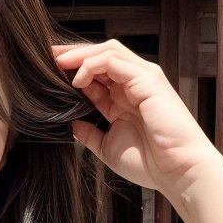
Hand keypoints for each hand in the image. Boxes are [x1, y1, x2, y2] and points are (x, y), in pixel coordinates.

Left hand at [51, 39, 222, 202]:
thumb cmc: (149, 162)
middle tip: (46, 57)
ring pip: (108, 51)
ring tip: (58, 63)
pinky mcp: (148, 79)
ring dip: (80, 55)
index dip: (71, 70)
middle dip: (72, 54)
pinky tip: (78, 80)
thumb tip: (68, 124)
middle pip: (100, 55)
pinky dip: (92, 65)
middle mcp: (132, 84)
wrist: (176, 171)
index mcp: (123, 99)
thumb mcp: (106, 146)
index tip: (45, 73)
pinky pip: (115, 61)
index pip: (95, 73)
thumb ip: (88, 133)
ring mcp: (142, 79)